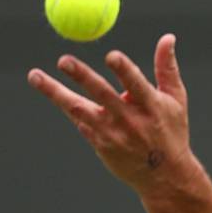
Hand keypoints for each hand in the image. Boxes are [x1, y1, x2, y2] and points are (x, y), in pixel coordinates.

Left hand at [27, 33, 196, 197]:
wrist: (163, 175)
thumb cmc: (171, 131)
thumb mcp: (176, 100)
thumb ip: (167, 68)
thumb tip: (167, 37)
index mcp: (152, 107)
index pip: (136, 85)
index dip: (124, 70)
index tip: (111, 56)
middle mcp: (130, 120)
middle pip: (102, 95)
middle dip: (82, 77)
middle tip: (64, 60)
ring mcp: (113, 134)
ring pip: (79, 110)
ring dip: (56, 92)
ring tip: (35, 76)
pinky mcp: (100, 144)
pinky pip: (79, 121)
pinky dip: (66, 105)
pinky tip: (53, 91)